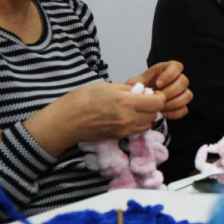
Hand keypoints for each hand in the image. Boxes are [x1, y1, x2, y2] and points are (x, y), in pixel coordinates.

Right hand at [25, 82, 166, 155]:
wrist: (65, 122)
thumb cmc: (82, 99)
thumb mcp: (106, 86)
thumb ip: (127, 90)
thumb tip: (140, 91)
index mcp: (126, 102)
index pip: (157, 103)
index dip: (158, 96)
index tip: (153, 92)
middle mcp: (129, 118)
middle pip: (154, 114)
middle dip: (153, 106)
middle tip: (144, 99)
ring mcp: (124, 130)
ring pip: (147, 124)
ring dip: (146, 116)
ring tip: (135, 108)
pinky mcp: (119, 137)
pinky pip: (136, 130)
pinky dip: (137, 123)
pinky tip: (127, 116)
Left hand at [127, 61, 191, 119]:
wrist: (141, 101)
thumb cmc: (140, 88)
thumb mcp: (135, 83)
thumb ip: (136, 82)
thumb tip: (134, 86)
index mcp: (166, 70)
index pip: (176, 66)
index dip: (170, 74)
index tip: (158, 84)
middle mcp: (176, 80)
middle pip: (184, 81)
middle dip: (171, 91)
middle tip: (159, 97)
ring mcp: (181, 93)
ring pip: (187, 95)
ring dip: (174, 103)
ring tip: (161, 107)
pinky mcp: (181, 105)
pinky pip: (184, 109)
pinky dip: (175, 113)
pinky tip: (163, 114)